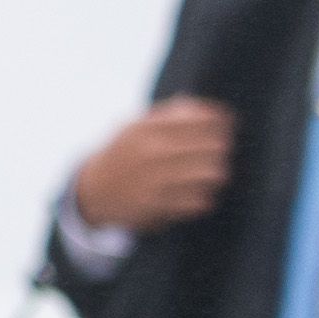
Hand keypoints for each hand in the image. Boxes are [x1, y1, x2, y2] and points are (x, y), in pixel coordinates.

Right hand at [72, 98, 233, 232]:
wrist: (92, 191)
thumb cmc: (122, 154)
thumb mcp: (135, 126)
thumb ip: (170, 114)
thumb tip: (210, 110)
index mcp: (146, 128)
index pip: (201, 119)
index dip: (221, 120)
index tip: (226, 123)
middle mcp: (151, 152)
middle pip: (213, 145)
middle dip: (222, 146)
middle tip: (220, 148)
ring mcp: (156, 180)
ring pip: (211, 173)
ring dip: (216, 171)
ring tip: (213, 170)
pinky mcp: (159, 206)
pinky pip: (201, 200)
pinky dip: (204, 194)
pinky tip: (198, 190)